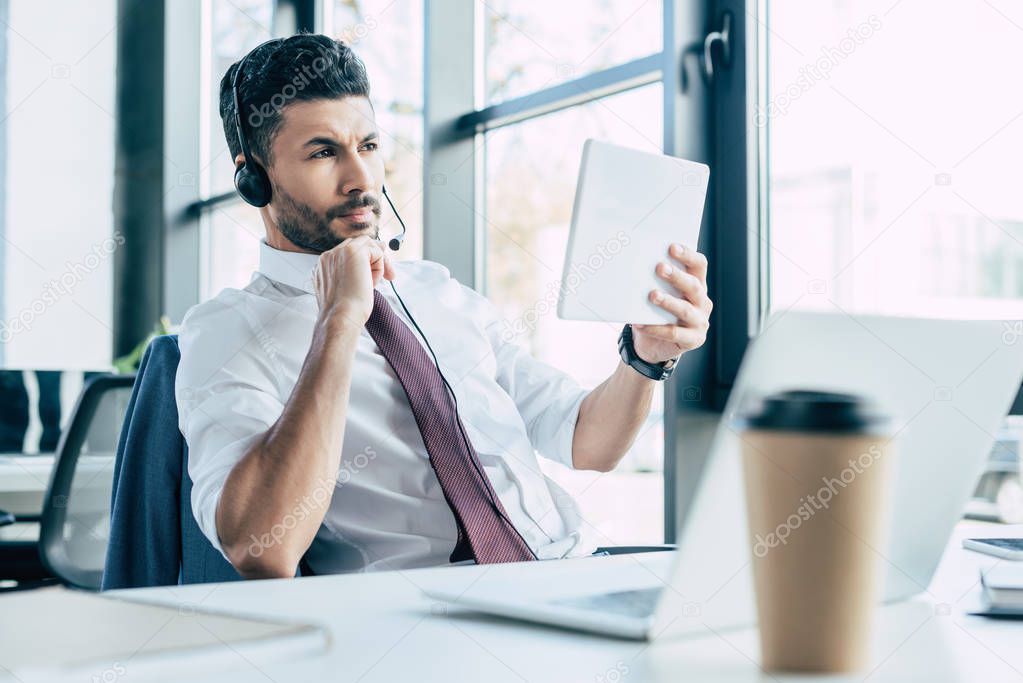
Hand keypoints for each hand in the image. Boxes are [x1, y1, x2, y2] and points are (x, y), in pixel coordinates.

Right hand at [312, 236, 394, 326]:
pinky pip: (377, 252)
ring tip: (373, 284)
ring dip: (378, 264)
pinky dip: (380, 267)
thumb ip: (353, 274)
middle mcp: (329, 256)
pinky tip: (372, 282)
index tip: (371, 278)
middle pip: (359, 244)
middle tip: (387, 276)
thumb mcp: (346, 290)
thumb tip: (371, 263)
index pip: (348, 253)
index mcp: (324, 266)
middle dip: (375, 259)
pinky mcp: (354, 251)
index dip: (365, 262)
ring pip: (369, 246)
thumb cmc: (344, 312)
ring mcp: (339, 252)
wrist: (341, 317)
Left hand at [631, 243, 711, 363]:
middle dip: (677, 276)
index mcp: (697, 284)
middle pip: (693, 285)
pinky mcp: (693, 339)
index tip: (672, 247)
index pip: (699, 265)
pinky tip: (640, 324)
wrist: (655, 344)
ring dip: (668, 301)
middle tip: (659, 267)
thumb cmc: (656, 312)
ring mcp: (700, 321)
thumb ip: (654, 281)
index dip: (688, 255)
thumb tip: (634, 264)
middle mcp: (702, 301)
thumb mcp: (658, 293)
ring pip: (685, 310)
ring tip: (652, 295)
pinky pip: (674, 333)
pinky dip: (656, 328)